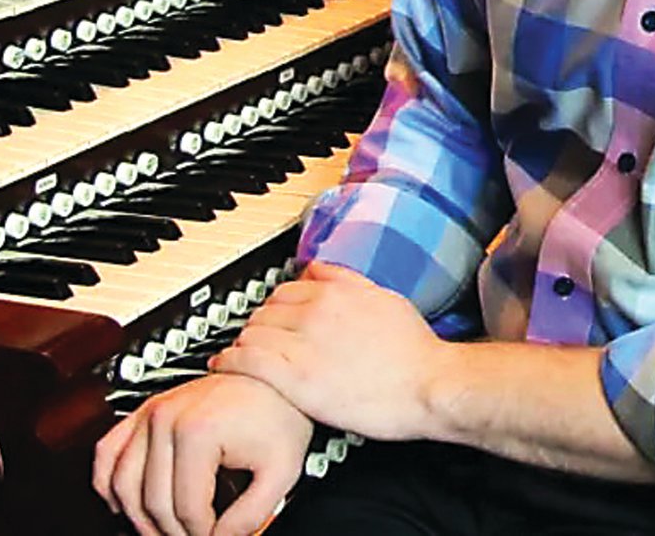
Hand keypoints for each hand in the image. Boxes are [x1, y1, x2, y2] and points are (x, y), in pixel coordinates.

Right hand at [92, 372, 312, 535]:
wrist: (272, 377)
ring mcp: (152, 412)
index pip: (185, 508)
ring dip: (138, 516)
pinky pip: (107, 451)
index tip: (218, 535)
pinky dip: (107, 482)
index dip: (203, 533)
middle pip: (152, 501)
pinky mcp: (145, 411)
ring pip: (121, 483)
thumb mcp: (281, 471)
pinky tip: (122, 503)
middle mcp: (166, 418)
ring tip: (164, 530)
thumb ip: (251, 516)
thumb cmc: (278, 414)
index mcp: (197, 430)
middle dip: (173, 530)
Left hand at [210, 261, 446, 440]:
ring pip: (253, 331)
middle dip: (258, 322)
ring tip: (238, 352)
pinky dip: (231, 360)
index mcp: (336, 291)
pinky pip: (249, 360)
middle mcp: (315, 311)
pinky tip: (225, 365)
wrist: (429, 385)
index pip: (286, 288)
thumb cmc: (415, 351)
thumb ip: (347, 280)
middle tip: (255, 336)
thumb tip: (320, 270)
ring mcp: (304, 344)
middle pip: (266, 309)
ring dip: (243, 340)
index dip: (275, 304)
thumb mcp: (384, 298)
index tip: (272, 316)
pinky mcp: (296, 378)